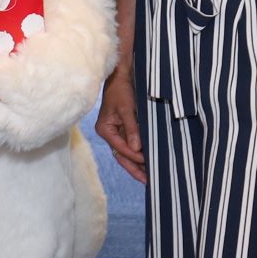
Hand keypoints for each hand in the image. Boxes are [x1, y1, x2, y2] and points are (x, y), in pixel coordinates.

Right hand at [94, 65, 146, 184]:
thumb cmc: (121, 89)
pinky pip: (131, 147)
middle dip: (135, 169)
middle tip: (150, 182)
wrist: (122, 76)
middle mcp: (109, 133)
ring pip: (127, 154)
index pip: (120, 147)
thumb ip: (131, 128)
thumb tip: (137, 148)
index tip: (148, 163)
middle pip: (122, 156)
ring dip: (138, 165)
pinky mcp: (124, 130)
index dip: (134, 156)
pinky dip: (139, 155)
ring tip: (151, 178)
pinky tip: (149, 163)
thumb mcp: (126, 108)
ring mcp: (116, 133)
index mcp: (105, 129)